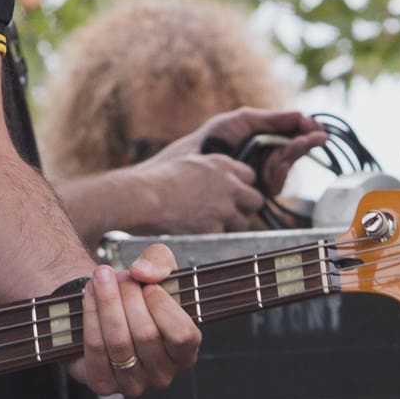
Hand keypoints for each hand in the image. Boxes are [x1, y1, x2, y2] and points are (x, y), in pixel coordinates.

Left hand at [67, 245, 199, 396]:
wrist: (106, 307)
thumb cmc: (140, 292)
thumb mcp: (158, 268)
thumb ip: (159, 262)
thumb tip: (142, 272)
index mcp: (185, 353)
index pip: (183, 335)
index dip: (163, 306)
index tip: (148, 285)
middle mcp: (163, 375)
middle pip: (146, 334)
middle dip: (128, 297)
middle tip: (118, 276)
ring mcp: (133, 384)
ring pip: (119, 342)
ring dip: (106, 303)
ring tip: (100, 278)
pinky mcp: (104, 384)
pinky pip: (95, 350)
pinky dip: (90, 318)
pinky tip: (88, 296)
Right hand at [123, 149, 264, 233]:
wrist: (144, 197)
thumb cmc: (155, 178)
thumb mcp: (185, 160)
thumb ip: (204, 168)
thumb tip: (207, 176)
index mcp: (221, 164)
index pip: (250, 176)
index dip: (241, 186)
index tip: (231, 193)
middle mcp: (229, 185)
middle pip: (256, 200)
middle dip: (244, 207)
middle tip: (227, 212)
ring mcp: (224, 209)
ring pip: (243, 223)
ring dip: (230, 225)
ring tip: (208, 225)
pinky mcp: (215, 230)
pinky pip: (224, 238)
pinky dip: (212, 238)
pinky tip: (196, 234)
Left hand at [186, 107, 330, 198]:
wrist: (192, 158)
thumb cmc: (213, 137)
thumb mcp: (244, 120)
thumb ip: (272, 118)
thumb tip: (302, 114)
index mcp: (265, 136)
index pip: (293, 132)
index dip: (307, 129)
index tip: (315, 126)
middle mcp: (267, 156)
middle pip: (296, 149)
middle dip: (307, 141)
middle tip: (317, 136)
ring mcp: (263, 174)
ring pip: (289, 165)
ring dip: (296, 153)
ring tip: (301, 143)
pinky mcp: (257, 190)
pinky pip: (277, 182)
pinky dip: (280, 171)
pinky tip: (280, 163)